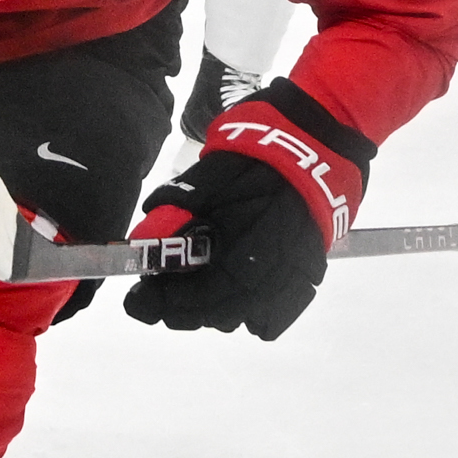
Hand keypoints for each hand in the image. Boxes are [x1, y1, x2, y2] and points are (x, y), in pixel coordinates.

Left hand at [119, 88, 372, 339]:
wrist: (318, 140)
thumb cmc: (261, 153)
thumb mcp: (211, 171)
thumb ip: (181, 204)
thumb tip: (147, 232)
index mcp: (243, 249)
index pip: (199, 297)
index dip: (163, 303)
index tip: (140, 300)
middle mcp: (271, 272)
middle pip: (219, 314)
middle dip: (183, 308)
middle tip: (159, 294)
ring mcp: (293, 275)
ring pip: (246, 317)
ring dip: (215, 308)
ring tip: (194, 288)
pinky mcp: (309, 271)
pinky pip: (277, 313)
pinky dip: (252, 313)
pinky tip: (234, 295)